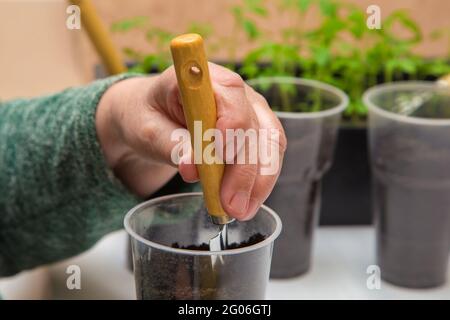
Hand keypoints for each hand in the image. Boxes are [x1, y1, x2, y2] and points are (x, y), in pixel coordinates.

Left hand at [96, 63, 285, 220]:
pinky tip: (247, 203)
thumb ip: (172, 144)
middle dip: (245, 169)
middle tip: (231, 205)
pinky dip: (260, 183)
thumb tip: (193, 168)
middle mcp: (234, 91)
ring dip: (259, 182)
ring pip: (270, 144)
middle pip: (255, 125)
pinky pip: (268, 157)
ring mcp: (249, 111)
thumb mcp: (148, 129)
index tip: (222, 154)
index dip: (232, 122)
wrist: (153, 118)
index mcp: (202, 78)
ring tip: (240, 211)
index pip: (230, 92)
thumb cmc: (148, 117)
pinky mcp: (256, 132)